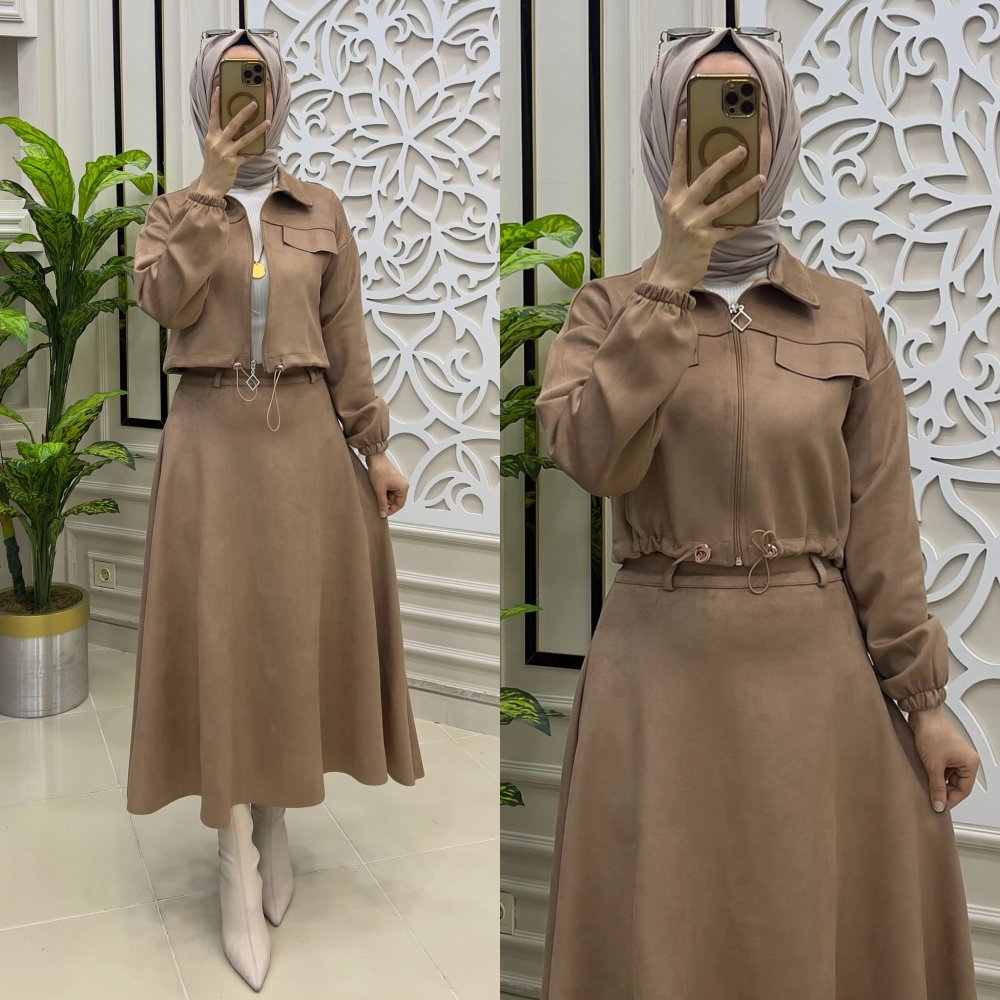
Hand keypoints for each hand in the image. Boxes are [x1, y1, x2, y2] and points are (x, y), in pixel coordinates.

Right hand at [193, 84, 270, 198]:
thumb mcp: (212, 148)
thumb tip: (234, 128)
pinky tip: (264, 147)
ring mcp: (226, 153)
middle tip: (254, 103)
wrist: (209, 185)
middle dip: (244, 112)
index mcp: (211, 137)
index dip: (215, 102)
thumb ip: (220, 137)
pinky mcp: (234, 163)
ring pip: (244, 138)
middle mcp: (218, 142)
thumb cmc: (212, 166)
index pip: (213, 116)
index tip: (218, 88)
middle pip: (233, 124)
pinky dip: (256, 151)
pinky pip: (248, 155)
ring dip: (258, 129)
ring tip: (267, 122)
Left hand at [365, 452, 407, 517]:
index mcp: (403, 487)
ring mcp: (396, 483)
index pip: (400, 504)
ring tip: (376, 493)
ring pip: (391, 496)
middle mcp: (402, 485)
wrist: (374, 458)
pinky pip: (388, 491)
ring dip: (383, 497)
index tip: (384, 513)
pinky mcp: (391, 481)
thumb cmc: (379, 469)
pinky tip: (377, 490)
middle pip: (395, 500)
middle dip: (386, 503)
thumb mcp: (380, 490)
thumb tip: (383, 513)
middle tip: (378, 504)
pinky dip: (382, 493)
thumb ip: (382, 503)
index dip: (391, 510)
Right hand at [647, 118, 766, 291]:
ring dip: (746, 188)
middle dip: (726, 162)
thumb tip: (713, 180)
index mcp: (672, 199)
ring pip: (724, 202)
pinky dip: (742, 222)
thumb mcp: (675, 216)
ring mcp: (693, 224)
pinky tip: (754, 215)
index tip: (686, 122)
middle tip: (743, 149)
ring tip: (761, 178)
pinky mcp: (705, 240)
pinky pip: (729, 228)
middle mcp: (681, 208)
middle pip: (706, 178)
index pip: (677, 166)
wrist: (669, 275)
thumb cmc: (675, 244)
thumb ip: (688, 198)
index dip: (681, 143)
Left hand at [908, 707, 979, 811]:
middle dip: (943, 791)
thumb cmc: (932, 733)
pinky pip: (941, 768)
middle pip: (956, 784)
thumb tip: (939, 804)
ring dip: (937, 781)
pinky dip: (934, 773)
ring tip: (926, 785)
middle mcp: (965, 759)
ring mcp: (954, 755)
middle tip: (931, 798)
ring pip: (947, 776)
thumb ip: (936, 788)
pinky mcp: (943, 751)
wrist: (921, 714)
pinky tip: (924, 775)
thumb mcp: (933, 766)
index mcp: (970, 763)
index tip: (940, 806)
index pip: (964, 790)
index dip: (951, 800)